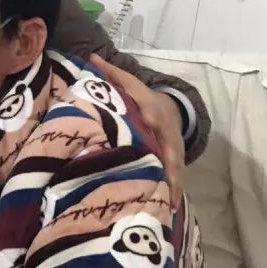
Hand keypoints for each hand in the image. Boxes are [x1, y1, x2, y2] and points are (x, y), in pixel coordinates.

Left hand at [90, 55, 184, 208]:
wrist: (171, 110)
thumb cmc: (142, 99)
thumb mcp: (129, 84)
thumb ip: (111, 74)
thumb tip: (91, 57)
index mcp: (152, 111)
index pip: (152, 114)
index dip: (150, 118)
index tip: (149, 122)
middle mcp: (164, 131)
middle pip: (167, 147)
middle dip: (165, 163)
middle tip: (158, 179)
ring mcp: (172, 149)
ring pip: (174, 168)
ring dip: (170, 184)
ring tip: (165, 204)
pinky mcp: (175, 163)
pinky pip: (175, 179)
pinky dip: (171, 193)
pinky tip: (167, 210)